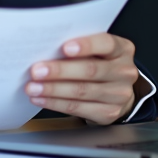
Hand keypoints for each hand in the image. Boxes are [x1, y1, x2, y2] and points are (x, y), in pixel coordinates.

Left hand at [24, 33, 139, 125]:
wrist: (117, 90)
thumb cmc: (99, 63)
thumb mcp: (96, 50)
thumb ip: (80, 47)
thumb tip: (45, 48)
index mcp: (122, 50)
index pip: (107, 44)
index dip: (86, 45)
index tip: (64, 47)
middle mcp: (124, 72)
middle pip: (91, 70)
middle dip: (60, 71)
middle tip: (36, 71)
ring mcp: (119, 95)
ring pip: (82, 91)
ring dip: (53, 89)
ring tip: (32, 87)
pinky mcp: (108, 113)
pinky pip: (78, 108)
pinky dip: (55, 103)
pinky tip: (41, 99)